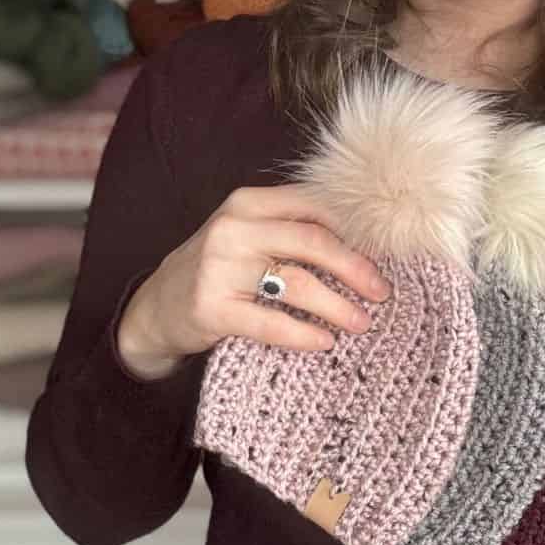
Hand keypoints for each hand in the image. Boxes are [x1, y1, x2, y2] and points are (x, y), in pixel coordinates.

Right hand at [117, 185, 391, 380]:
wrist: (157, 306)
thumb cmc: (220, 268)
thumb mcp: (251, 234)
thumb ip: (294, 229)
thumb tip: (367, 244)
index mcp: (250, 202)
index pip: (316, 207)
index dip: (356, 231)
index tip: (387, 253)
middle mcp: (234, 228)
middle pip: (313, 241)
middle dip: (356, 267)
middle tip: (383, 292)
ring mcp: (220, 267)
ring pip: (297, 283)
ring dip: (338, 305)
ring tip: (363, 322)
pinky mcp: (211, 308)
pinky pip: (271, 322)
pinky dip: (304, 334)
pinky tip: (325, 342)